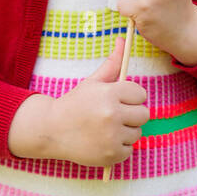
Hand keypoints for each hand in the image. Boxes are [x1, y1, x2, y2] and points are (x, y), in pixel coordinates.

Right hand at [45, 36, 148, 167]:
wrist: (51, 130)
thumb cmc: (74, 103)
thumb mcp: (92, 82)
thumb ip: (112, 64)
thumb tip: (124, 40)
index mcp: (109, 94)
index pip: (140, 94)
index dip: (131, 97)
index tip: (119, 100)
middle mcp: (112, 115)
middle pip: (144, 114)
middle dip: (132, 114)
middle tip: (114, 115)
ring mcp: (112, 136)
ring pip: (138, 132)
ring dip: (126, 131)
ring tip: (107, 128)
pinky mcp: (111, 155)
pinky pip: (129, 149)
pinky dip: (119, 147)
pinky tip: (103, 141)